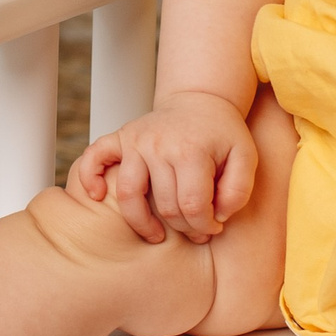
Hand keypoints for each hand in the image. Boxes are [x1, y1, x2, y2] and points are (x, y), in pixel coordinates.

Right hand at [68, 91, 258, 242]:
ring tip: (156, 235)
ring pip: (129, 194)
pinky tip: (97, 196)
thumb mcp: (246, 157)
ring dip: (142, 223)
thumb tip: (217, 217)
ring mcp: (136, 140)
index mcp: (191, 150)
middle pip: (165, 206)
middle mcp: (159, 144)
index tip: (213, 226)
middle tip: (195, 230)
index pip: (193, 206)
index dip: (205, 225)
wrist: (200, 100)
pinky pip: (94, 158)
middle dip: (183, 227)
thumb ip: (238, 190)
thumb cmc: (223, 133)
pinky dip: (89, 178)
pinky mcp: (120, 137)